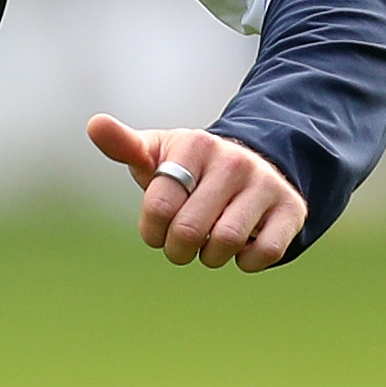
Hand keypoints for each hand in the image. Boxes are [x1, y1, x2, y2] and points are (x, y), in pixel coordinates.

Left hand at [85, 115, 305, 270]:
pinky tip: (241, 248)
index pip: (160, 206)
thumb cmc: (189, 169)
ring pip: (225, 244)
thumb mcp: (157, 154)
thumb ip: (124, 146)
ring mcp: (266, 183)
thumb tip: (94, 124)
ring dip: (210, 257)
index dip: (153, 230)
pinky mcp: (292, 209)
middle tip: (182, 243)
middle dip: (177, 249)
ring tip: (210, 244)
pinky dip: (246, 262)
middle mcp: (234, 160)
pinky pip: (263, 254)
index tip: (160, 225)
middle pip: (189, 231)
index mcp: (195, 145)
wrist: (251, 166)